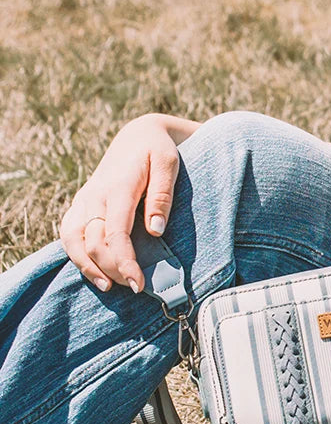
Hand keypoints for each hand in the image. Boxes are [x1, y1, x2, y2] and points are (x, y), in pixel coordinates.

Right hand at [59, 114, 180, 292]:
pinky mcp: (81, 204)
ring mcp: (84, 200)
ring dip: (89, 267)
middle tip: (136, 287)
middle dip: (112, 269)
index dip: (124, 262)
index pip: (115, 233)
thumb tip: (154, 231)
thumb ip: (161, 196)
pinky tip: (94, 271)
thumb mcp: (169, 165)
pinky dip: (77, 255)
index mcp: (119, 187)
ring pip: (73, 240)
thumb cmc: (158, 151)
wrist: (138, 136)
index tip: (139, 283)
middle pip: (94, 242)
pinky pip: (69, 234)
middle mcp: (95, 195)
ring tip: (109, 286)